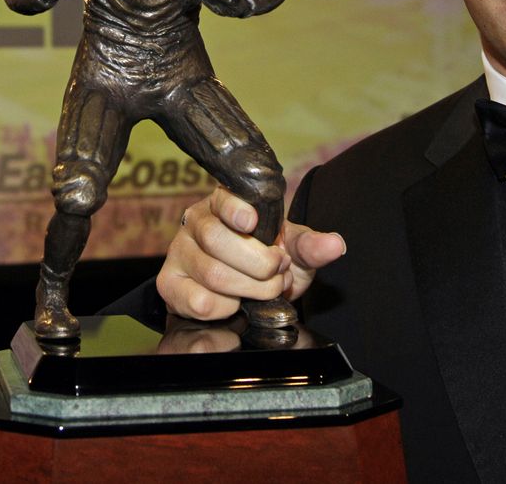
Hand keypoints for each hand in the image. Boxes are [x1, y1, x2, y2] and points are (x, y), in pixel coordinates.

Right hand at [156, 186, 345, 321]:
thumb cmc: (266, 258)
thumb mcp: (292, 248)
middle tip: (278, 272)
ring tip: (264, 288)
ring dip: (249, 289)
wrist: (246, 286)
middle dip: (259, 265)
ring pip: (212, 274)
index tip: (253, 221)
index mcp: (224, 201)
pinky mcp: (170, 283)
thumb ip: (310, 245)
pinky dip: (225, 307)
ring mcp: (179, 252)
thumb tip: (336, 245)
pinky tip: (235, 301)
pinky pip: (197, 301)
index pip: (223, 197)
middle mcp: (196, 221)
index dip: (236, 208)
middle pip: (219, 241)